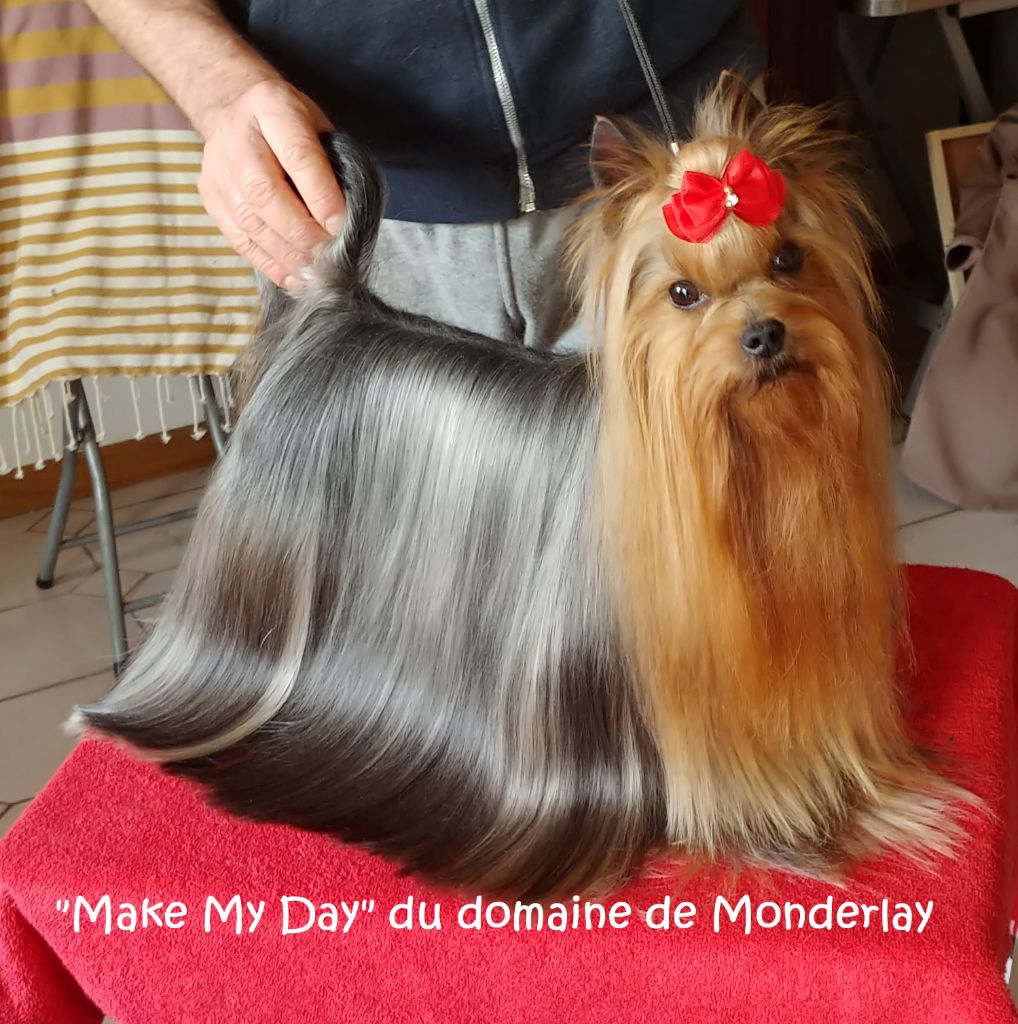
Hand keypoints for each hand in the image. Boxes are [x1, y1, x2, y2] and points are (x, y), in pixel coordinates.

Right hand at [196, 78, 346, 291]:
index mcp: (270, 106)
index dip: (320, 196)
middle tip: (327, 257)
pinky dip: (268, 263)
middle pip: (264, 193)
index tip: (340, 226)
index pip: (297, 155)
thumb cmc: (290, 123)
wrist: (235, 107)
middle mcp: (236, 135)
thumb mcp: (317, 125)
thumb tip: (344, 221)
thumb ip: (331, 164)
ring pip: (249, 221)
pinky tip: (292, 277)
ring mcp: (217, 168)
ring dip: (286, 255)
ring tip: (313, 274)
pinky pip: (238, 237)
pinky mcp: (210, 196)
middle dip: (301, 232)